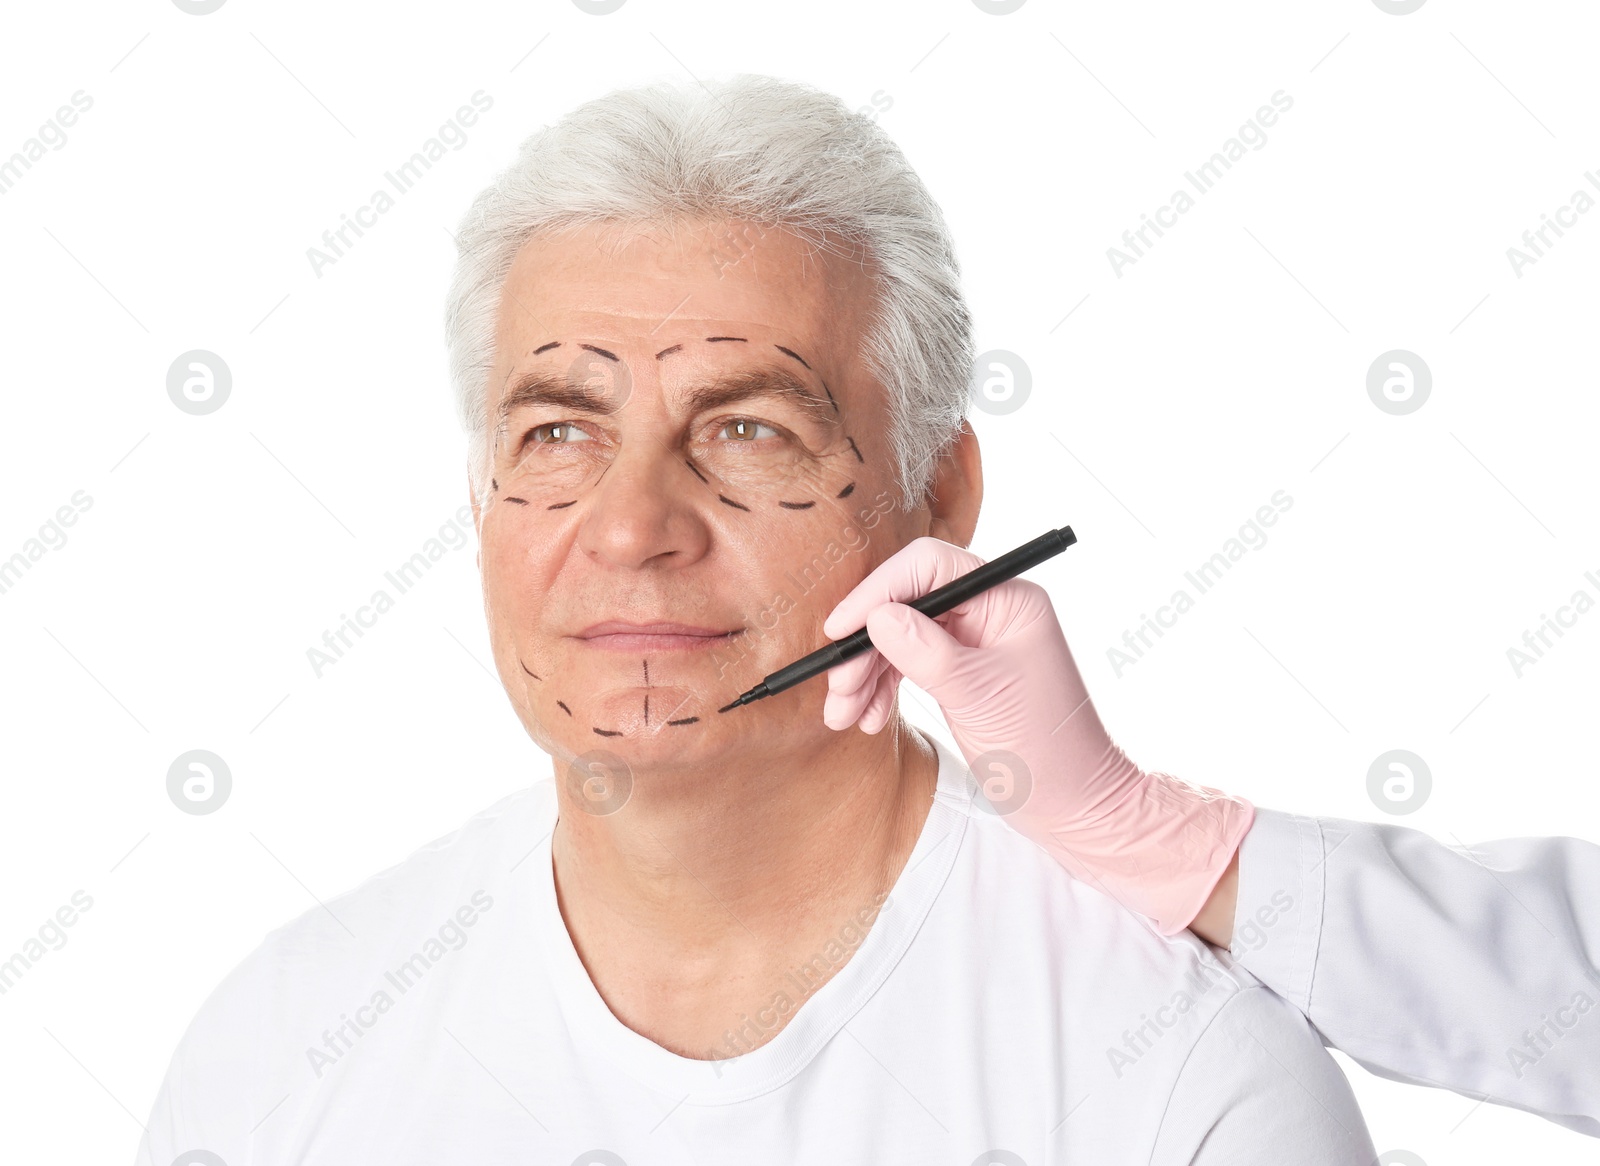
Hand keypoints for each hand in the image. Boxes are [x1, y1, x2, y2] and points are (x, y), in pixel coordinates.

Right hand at [822, 535, 1251, 935]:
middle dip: (866, 646)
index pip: (928, 568)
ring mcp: (977, 642)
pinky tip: (871, 718)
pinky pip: (911, 663)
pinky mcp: (965, 672)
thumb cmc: (1043, 751)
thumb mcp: (977, 696)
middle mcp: (992, 610)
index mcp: (1008, 599)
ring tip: (844, 715)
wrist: (1075, 808)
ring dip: (868, 673)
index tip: (840, 630)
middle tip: (838, 688)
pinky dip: (885, 688)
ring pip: (902, 636)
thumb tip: (876, 615)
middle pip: (908, 604)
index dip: (876, 592)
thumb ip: (924, 651)